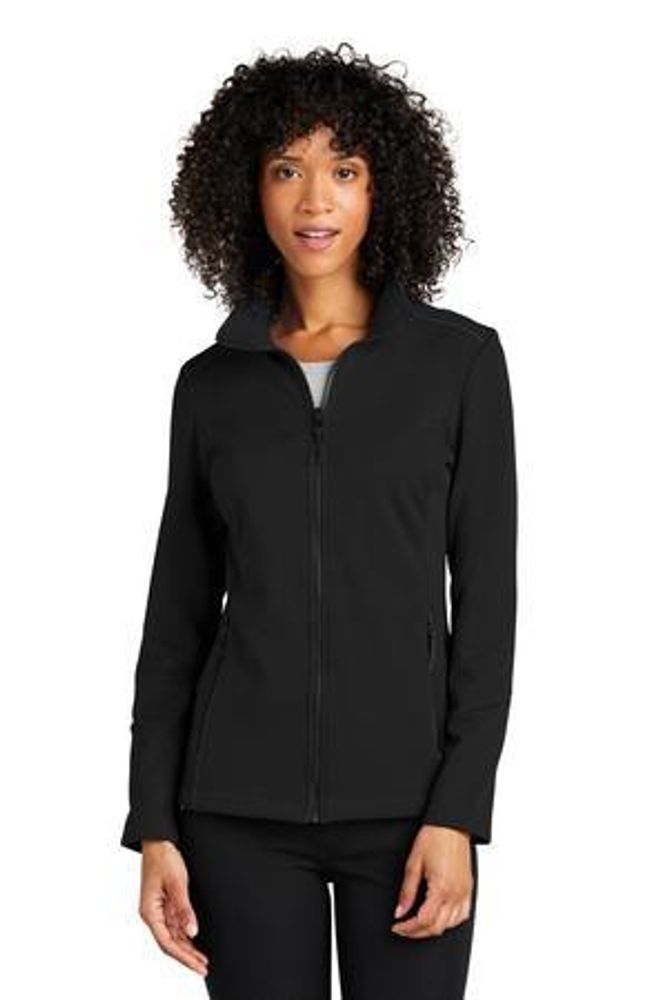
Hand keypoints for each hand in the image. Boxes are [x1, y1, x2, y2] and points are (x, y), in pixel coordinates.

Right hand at [138, 839, 208, 975]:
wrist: (158, 840)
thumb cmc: (163, 858)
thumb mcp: (177, 883)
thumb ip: (184, 908)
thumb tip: (192, 931)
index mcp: (150, 912)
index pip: (167, 942)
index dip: (183, 957)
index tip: (198, 965)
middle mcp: (152, 914)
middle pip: (170, 943)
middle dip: (187, 957)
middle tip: (203, 967)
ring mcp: (158, 910)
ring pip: (173, 936)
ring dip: (187, 948)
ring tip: (202, 959)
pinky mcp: (164, 904)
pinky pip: (174, 925)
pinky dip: (185, 935)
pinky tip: (194, 943)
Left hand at [391, 825, 473, 937]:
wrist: (452, 825)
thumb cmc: (433, 838)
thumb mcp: (413, 863)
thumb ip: (407, 891)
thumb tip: (400, 911)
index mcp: (441, 888)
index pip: (423, 920)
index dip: (408, 928)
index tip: (397, 926)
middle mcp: (455, 894)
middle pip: (436, 927)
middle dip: (417, 932)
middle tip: (403, 928)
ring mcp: (464, 892)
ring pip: (450, 925)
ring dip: (432, 928)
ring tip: (418, 924)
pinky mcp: (468, 889)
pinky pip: (463, 915)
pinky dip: (450, 922)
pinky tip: (439, 918)